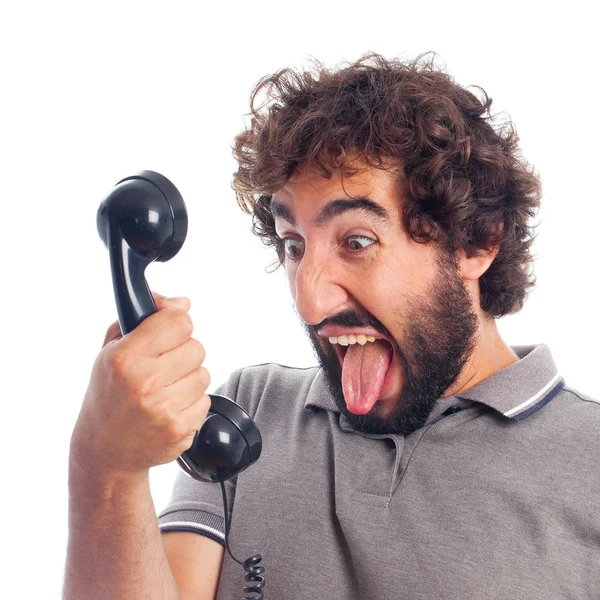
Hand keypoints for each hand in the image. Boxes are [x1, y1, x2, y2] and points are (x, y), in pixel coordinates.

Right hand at [70, 292, 210, 478]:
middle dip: (183, 353)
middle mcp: (145, 382)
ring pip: (204, 374)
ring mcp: (164, 408)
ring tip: (164, 389)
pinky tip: (169, 407)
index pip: (179, 322)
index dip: (177, 324)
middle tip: (163, 366)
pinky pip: (205, 400)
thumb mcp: (111, 349)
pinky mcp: (180, 428)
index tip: (169, 331)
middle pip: (197, 347)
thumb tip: (182, 302)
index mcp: (125, 357)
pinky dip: (192, 402)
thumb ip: (145, 317)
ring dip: (189, 378)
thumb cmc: (108, 394)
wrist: (104, 449)